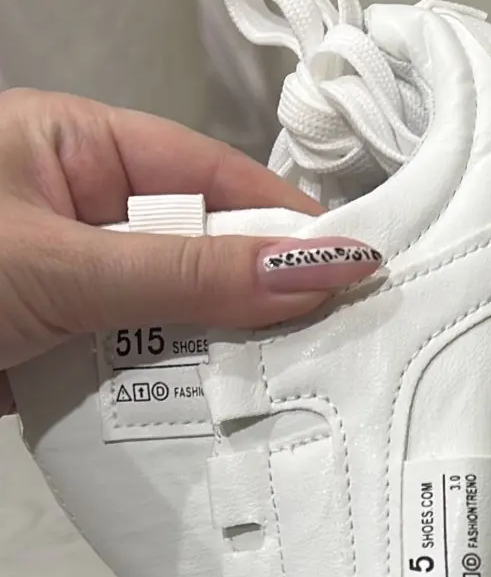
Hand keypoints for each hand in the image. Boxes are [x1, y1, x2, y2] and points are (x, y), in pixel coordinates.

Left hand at [0, 89, 382, 415]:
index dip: (280, 221)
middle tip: (339, 345)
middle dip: (254, 302)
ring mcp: (64, 287)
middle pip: (198, 253)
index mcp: (72, 147)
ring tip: (292, 397)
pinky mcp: (52, 356)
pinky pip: (131, 372)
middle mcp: (75, 212)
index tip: (353, 266)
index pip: (205, 174)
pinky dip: (165, 401)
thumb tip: (311, 272)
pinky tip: (220, 428)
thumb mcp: (62, 265)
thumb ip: (185, 275)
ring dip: (213, 363)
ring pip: (170, 321)